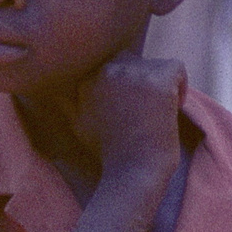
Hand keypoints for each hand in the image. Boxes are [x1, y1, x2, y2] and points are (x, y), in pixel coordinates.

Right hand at [72, 55, 184, 182]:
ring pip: (155, 64)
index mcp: (87, 74)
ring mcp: (133, 73)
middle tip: (143, 109)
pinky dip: (180, 85)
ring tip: (156, 111)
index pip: (112, 60)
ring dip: (159, 84)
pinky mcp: (159, 82)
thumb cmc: (108, 151)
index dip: (123, 82)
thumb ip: (66, 99)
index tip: (126, 106)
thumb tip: (51, 87)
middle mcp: (107, 67)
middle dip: (139, 80)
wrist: (132, 173)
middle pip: (131, 59)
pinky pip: (177, 67)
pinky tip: (172, 107)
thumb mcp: (77, 121)